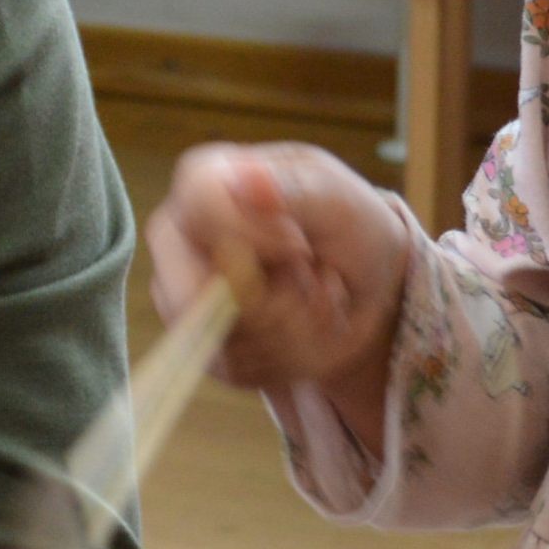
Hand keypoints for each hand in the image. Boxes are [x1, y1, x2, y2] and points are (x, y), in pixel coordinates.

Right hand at [145, 143, 414, 435]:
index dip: (256, 238)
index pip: (198, 210)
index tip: (302, 246)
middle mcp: (179, 236)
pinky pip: (234, 370)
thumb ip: (296, 188)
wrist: (368, 288)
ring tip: (315, 301)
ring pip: (219, 339)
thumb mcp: (341, 200)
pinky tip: (306, 330)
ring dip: (291, 332)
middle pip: (190, 292)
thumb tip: (246, 178)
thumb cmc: (352, 228)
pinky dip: (287, 358)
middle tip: (314, 280)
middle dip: (275, 302)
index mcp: (205, 180)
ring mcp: (182, 293)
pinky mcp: (202, 344)